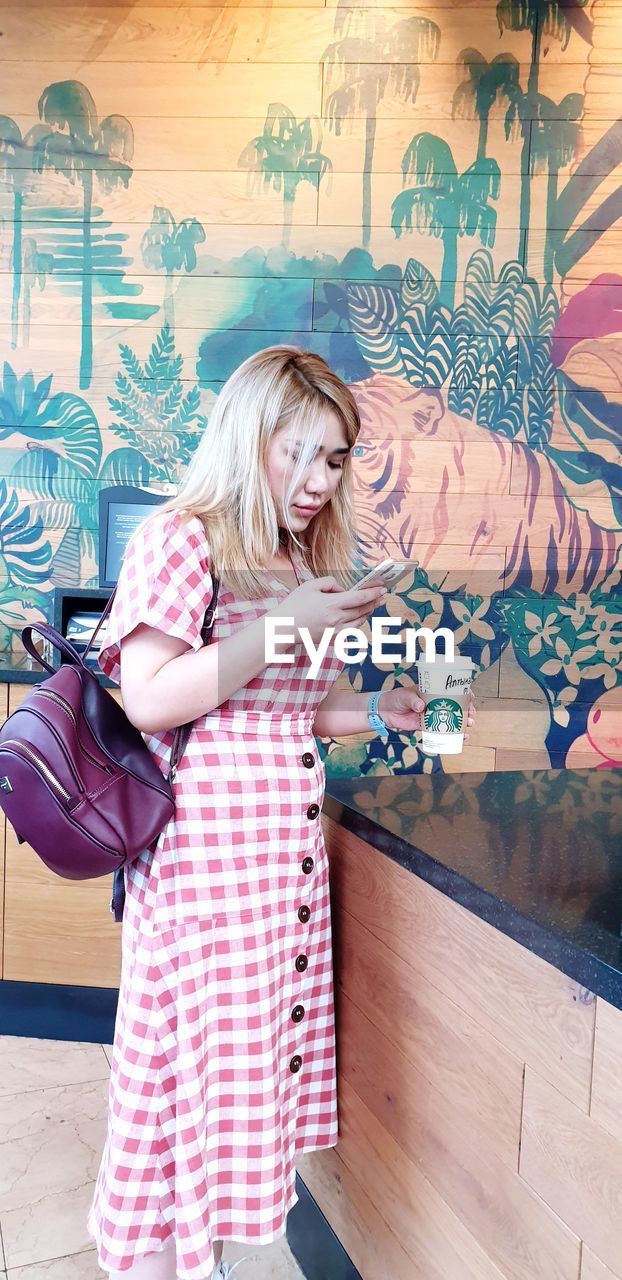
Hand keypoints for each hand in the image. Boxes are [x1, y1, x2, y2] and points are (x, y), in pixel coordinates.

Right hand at [267, 576, 386, 645]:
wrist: (283, 627)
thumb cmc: (294, 605)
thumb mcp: (310, 585)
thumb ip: (329, 582)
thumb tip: (342, 589)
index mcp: (332, 604)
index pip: (360, 597)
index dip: (373, 593)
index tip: (382, 588)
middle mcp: (336, 618)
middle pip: (363, 609)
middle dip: (375, 601)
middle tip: (383, 596)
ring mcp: (335, 630)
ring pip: (359, 621)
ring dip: (368, 612)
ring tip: (373, 604)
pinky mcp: (332, 638)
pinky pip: (351, 630)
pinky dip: (358, 622)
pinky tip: (360, 616)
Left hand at [378, 685, 476, 739]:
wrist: (386, 712)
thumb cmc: (396, 698)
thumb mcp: (405, 695)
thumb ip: (413, 700)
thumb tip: (421, 706)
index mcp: (433, 692)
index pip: (452, 691)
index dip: (464, 694)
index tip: (471, 698)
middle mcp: (436, 703)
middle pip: (457, 706)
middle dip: (467, 711)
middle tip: (471, 715)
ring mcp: (433, 715)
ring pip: (452, 719)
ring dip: (463, 723)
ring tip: (469, 726)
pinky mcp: (427, 726)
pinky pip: (442, 731)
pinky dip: (452, 735)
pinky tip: (461, 738)